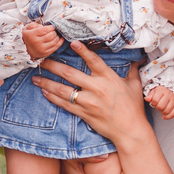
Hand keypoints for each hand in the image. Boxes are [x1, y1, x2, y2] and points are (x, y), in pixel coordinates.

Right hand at [22, 22, 61, 59]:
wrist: (26, 50)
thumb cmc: (28, 38)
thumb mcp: (27, 29)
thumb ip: (34, 25)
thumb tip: (43, 26)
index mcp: (32, 35)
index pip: (45, 30)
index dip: (51, 27)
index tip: (52, 26)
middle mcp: (37, 42)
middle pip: (51, 35)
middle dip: (54, 31)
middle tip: (53, 30)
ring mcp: (42, 49)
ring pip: (55, 41)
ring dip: (57, 36)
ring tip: (55, 34)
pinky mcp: (46, 53)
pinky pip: (56, 47)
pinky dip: (60, 42)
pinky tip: (61, 38)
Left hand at [32, 41, 148, 148]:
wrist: (130, 130)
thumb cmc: (133, 107)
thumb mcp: (135, 85)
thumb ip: (133, 70)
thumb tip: (137, 58)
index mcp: (108, 77)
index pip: (93, 60)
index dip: (82, 50)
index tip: (70, 42)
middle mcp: (96, 88)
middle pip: (70, 74)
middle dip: (53, 66)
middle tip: (41, 59)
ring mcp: (88, 101)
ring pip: (63, 90)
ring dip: (47, 82)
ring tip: (35, 77)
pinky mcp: (84, 113)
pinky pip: (64, 104)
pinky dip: (53, 97)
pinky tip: (44, 91)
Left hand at [146, 86, 173, 119]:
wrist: (173, 89)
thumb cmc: (162, 91)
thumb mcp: (155, 91)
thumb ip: (150, 95)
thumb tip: (146, 99)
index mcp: (162, 91)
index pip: (155, 100)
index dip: (153, 103)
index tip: (154, 102)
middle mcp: (169, 95)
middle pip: (161, 107)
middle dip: (158, 108)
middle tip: (158, 106)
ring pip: (167, 111)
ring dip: (162, 112)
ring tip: (162, 109)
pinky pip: (173, 114)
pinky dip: (168, 117)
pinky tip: (164, 116)